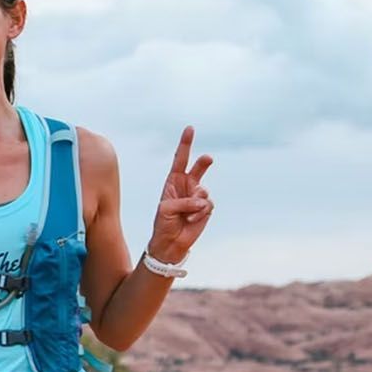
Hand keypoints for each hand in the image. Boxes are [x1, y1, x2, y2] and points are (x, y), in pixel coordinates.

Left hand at [147, 126, 214, 263]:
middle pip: (198, 167)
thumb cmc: (164, 224)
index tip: (190, 128)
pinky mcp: (206, 208)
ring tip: (185, 215)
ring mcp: (198, 196)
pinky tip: (191, 221)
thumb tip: (202, 202)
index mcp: (173, 181)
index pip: (180, 159)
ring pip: (203, 191)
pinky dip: (199, 213)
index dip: (185, 144)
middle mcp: (187, 185)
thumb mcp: (166, 209)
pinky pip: (207, 205)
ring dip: (194, 204)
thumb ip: (183, 201)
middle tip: (208, 158)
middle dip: (203, 162)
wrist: (171, 243)